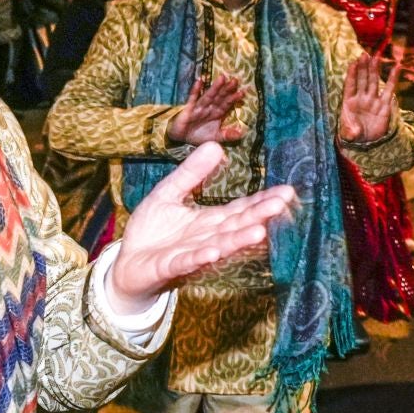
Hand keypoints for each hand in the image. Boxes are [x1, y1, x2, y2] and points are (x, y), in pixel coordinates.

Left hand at [107, 143, 297, 310]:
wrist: (126, 263)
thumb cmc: (151, 232)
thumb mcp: (168, 193)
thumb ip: (191, 173)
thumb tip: (215, 146)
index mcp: (209, 221)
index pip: (240, 210)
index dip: (262, 201)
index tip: (287, 191)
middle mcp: (207, 238)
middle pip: (236, 226)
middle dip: (259, 216)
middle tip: (282, 204)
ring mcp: (191, 254)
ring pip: (218, 246)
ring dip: (237, 240)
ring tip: (259, 232)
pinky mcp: (169, 267)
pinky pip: (187, 262)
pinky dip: (200, 257)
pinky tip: (212, 252)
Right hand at [165, 75, 244, 145]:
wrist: (180, 138)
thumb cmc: (198, 135)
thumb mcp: (215, 137)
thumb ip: (227, 135)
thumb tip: (241, 133)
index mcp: (216, 113)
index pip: (226, 104)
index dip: (233, 98)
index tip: (242, 92)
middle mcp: (209, 108)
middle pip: (219, 97)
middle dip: (227, 89)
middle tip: (235, 81)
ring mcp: (198, 107)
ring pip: (208, 96)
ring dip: (215, 88)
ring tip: (222, 78)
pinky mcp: (188, 108)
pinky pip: (192, 99)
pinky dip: (195, 91)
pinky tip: (199, 81)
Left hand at [339, 46, 401, 143]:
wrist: (366, 142)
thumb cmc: (354, 135)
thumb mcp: (349, 135)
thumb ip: (350, 132)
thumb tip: (353, 133)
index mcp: (349, 102)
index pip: (350, 85)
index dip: (351, 74)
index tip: (353, 63)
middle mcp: (361, 98)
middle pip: (362, 79)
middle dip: (363, 67)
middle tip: (364, 54)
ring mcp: (373, 100)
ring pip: (374, 81)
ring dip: (374, 69)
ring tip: (376, 56)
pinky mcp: (384, 105)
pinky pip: (390, 89)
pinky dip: (393, 78)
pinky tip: (396, 67)